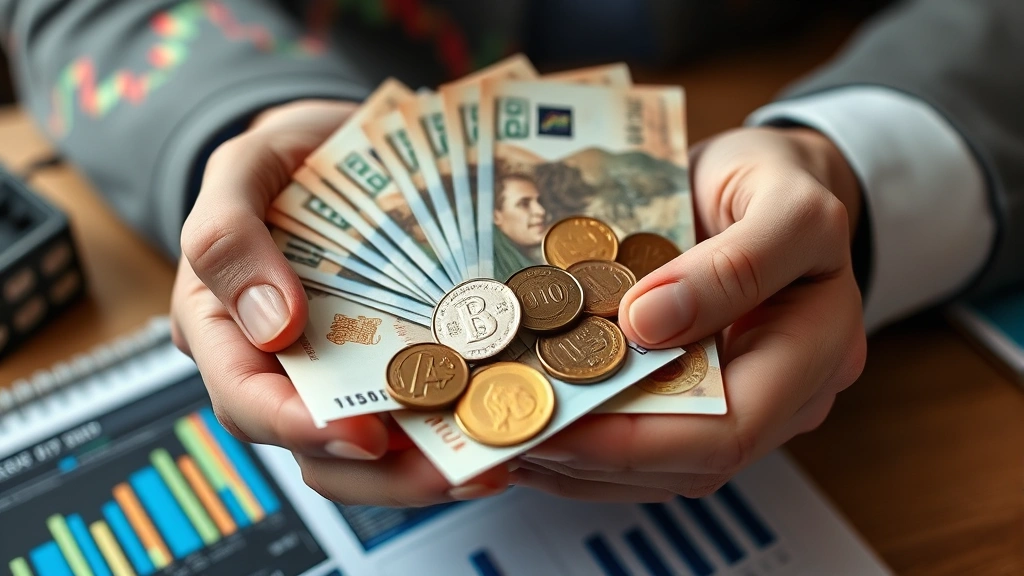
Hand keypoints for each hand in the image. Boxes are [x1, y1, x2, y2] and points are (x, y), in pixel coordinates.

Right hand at [171, 100, 508, 506]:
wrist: (337, 146)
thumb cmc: (282, 160)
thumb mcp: (242, 171)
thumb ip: (229, 234)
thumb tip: (271, 324)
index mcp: (226, 332)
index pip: (248, 402)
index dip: (303, 429)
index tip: (367, 434)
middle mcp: (280, 367)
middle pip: (317, 450)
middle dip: (388, 474)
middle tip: (460, 471)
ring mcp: (339, 371)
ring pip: (372, 451)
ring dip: (430, 469)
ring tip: (493, 464)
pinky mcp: (391, 363)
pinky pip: (416, 411)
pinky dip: (454, 428)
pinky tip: (499, 424)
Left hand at [515, 127, 866, 500]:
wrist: (775, 179)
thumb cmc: (783, 181)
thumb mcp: (786, 201)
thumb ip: (736, 263)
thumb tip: (648, 325)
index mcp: (817, 351)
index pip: (731, 429)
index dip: (640, 440)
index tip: (560, 424)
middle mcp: (785, 397)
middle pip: (688, 462)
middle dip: (596, 459)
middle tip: (514, 437)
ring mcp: (741, 402)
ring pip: (661, 467)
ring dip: (582, 465)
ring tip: (510, 441)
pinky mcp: (701, 395)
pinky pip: (649, 445)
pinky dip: (590, 450)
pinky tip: (538, 433)